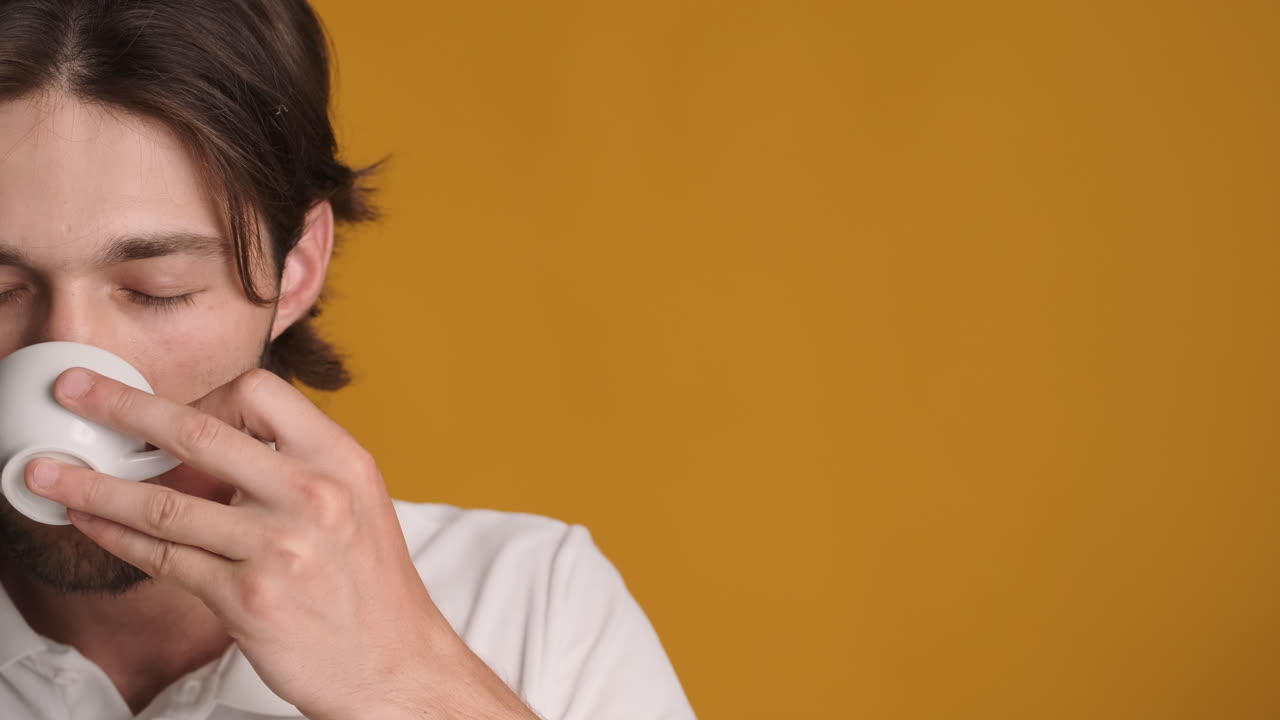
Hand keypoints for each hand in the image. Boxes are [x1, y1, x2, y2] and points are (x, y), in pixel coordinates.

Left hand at [24, 367, 537, 719]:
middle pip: (197, 433)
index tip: (171, 403)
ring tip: (44, 469)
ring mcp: (277, 547)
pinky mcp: (247, 598)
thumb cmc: (372, 587)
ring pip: (162, 504)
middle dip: (122, 406)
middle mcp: (312, 494)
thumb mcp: (359, 502)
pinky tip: (87, 520)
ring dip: (93, 484)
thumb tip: (218, 442)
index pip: (261, 393)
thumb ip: (298, 466)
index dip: (209, 392)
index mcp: (341, 460)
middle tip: (74, 390)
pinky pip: (163, 559)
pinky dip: (115, 538)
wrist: (397, 665)